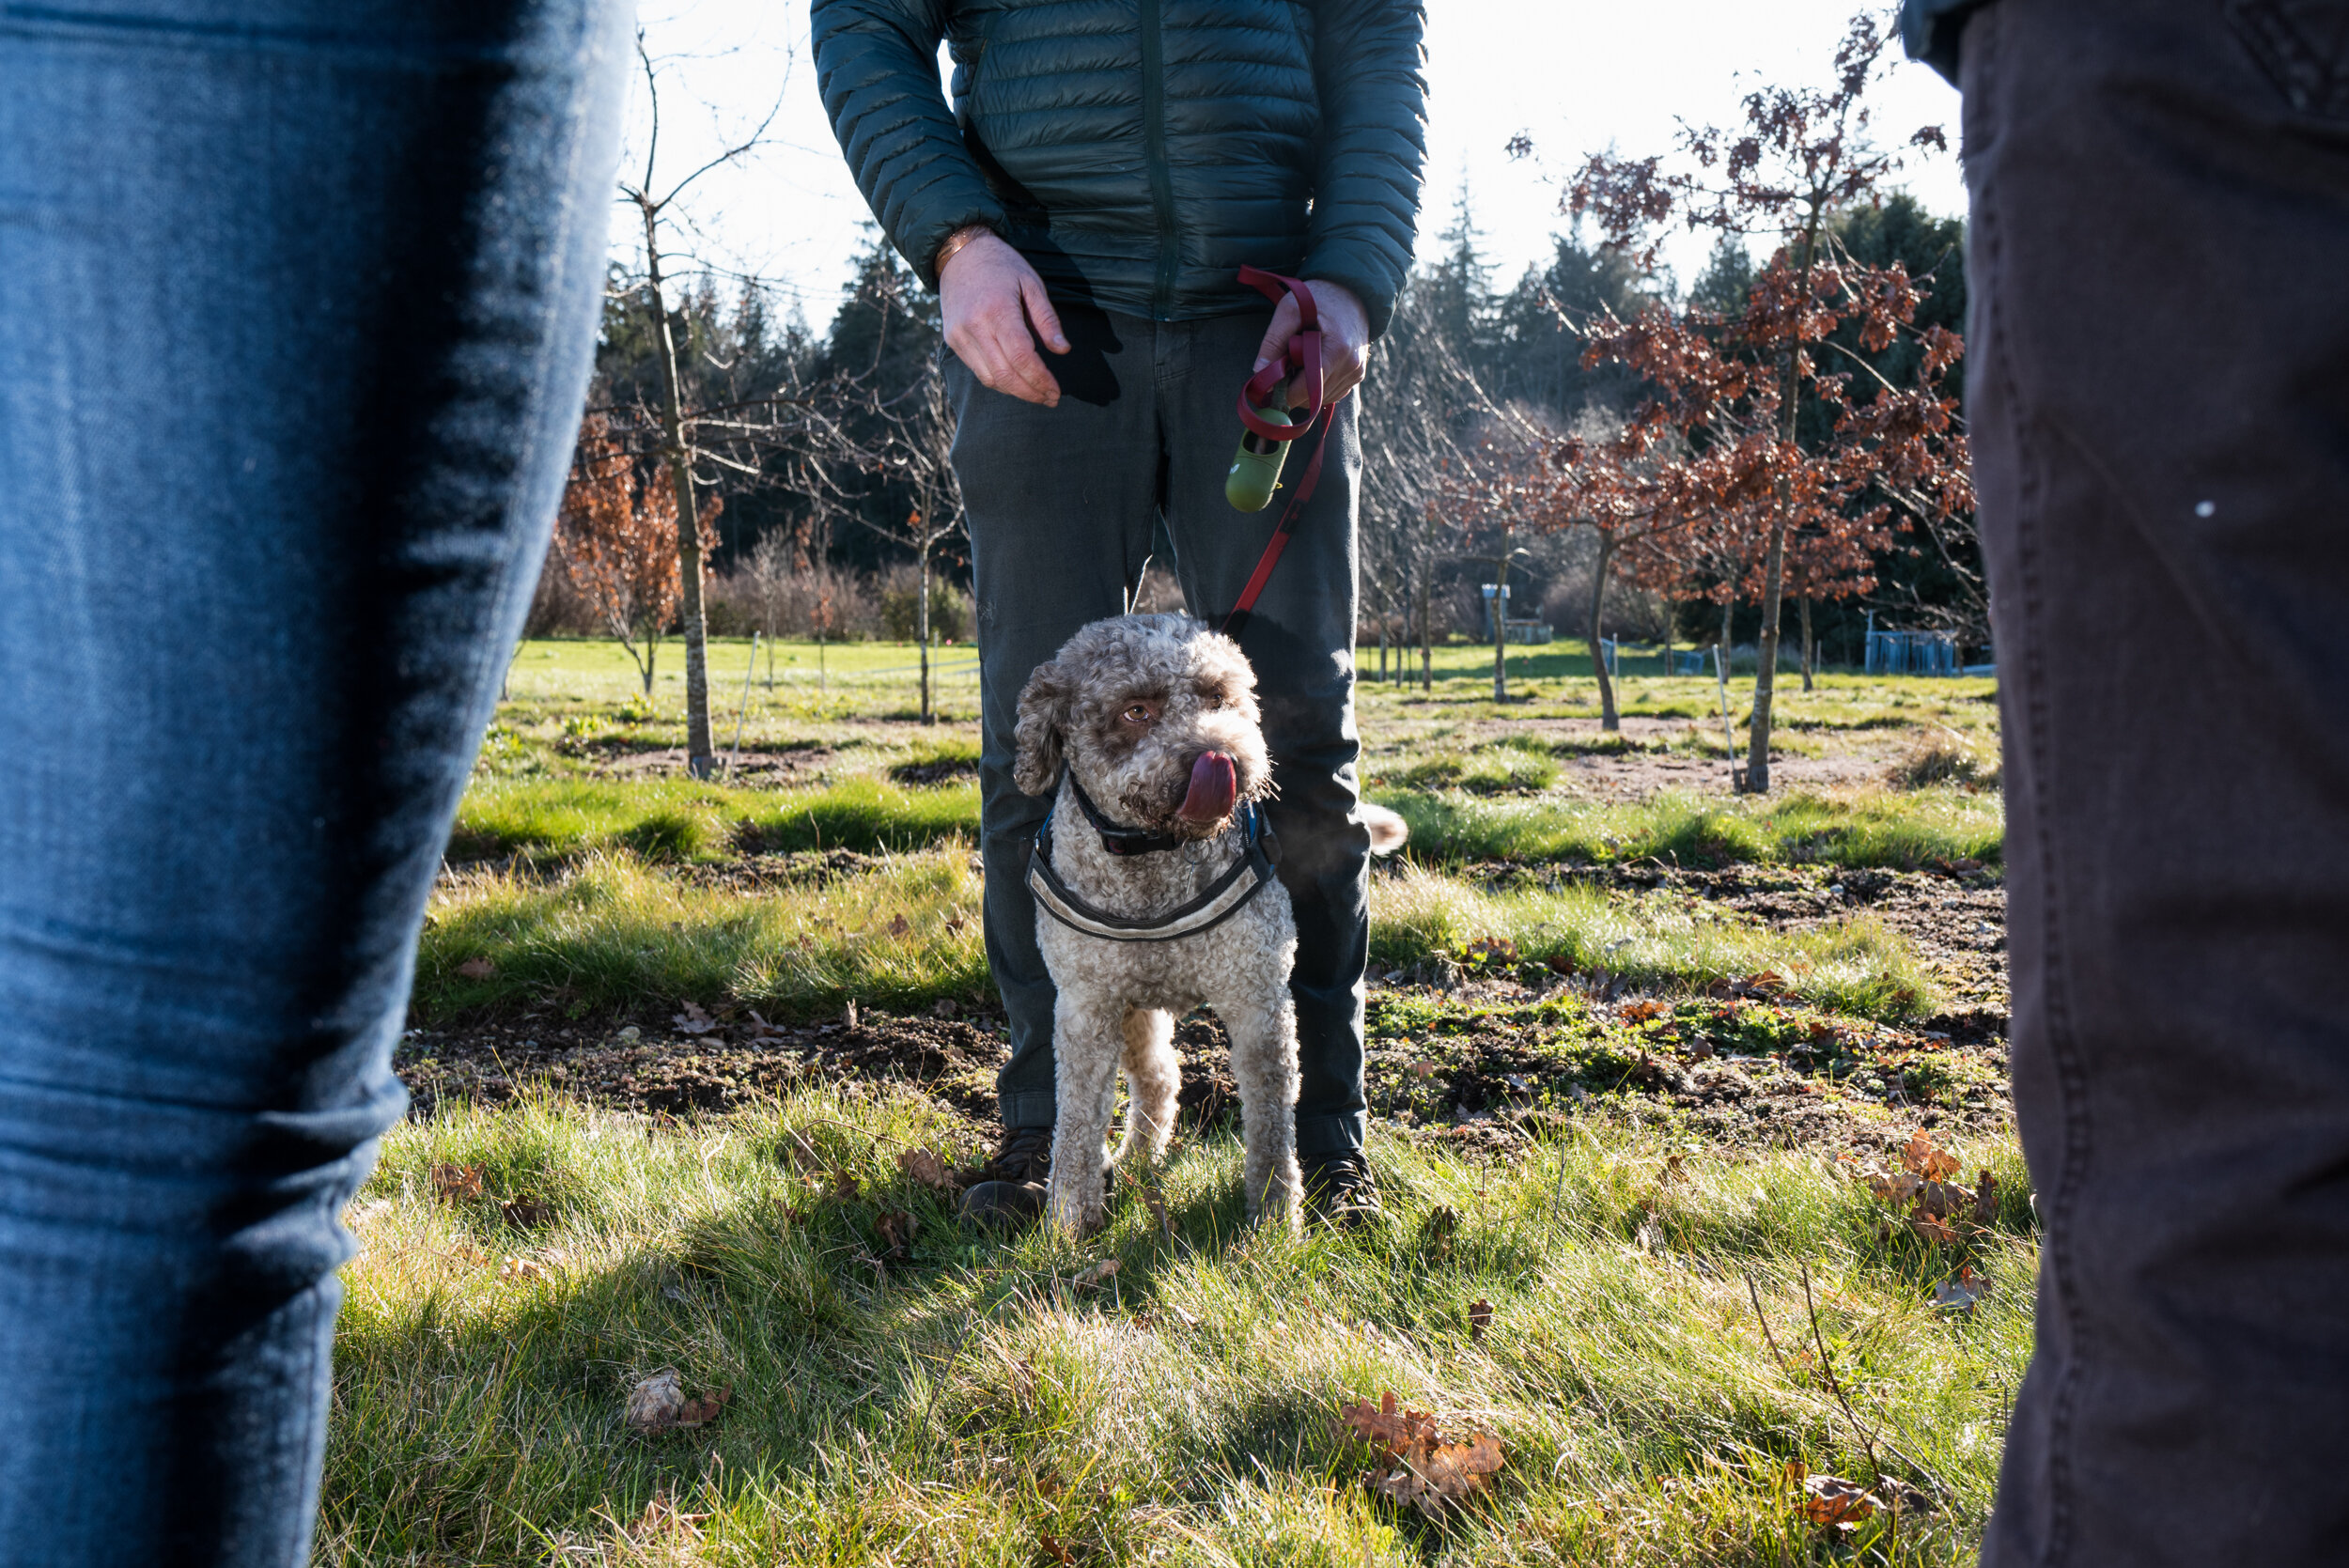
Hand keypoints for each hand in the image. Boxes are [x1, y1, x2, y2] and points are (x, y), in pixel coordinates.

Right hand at [940, 230, 1069, 406]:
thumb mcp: (1032, 284)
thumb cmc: (1002, 266)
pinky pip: (978, 371)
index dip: (1041, 379)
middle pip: (1005, 374)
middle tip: (1051, 399)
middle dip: (1031, 392)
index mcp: (997, 310)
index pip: (1021, 357)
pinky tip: (1016, 381)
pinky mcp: (953, 340)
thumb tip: (1063, 350)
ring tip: (1037, 394)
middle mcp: (974, 326)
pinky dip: (999, 381)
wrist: (960, 253)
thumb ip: (1047, 319)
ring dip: (1015, 391)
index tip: (1056, 391)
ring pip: (990, 378)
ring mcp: (959, 336)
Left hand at [1252, 279, 1369, 407]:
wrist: (1350, 290)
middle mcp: (1351, 366)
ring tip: (1296, 364)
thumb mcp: (1289, 310)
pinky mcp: (1357, 375)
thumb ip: (1273, 341)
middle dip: (1291, 390)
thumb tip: (1258, 372)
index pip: (1306, 389)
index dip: (1282, 393)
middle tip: (1279, 371)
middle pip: (1313, 398)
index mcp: (1337, 350)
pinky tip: (1309, 368)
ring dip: (1303, 390)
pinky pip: (1332, 394)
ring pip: (1321, 400)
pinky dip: (1316, 388)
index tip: (1265, 390)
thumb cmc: (1318, 297)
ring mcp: (1357, 373)